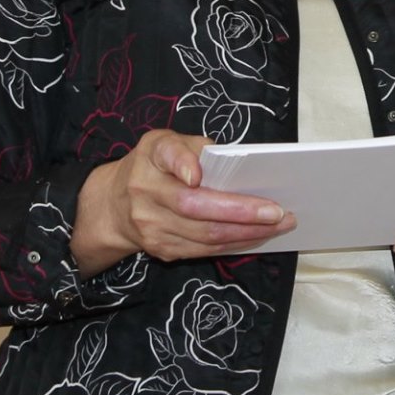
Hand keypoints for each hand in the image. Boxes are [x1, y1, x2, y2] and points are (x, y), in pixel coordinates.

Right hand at [74, 129, 294, 269]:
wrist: (114, 205)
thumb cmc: (153, 166)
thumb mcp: (165, 143)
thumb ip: (192, 147)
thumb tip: (226, 163)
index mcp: (150, 158)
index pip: (166, 157)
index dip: (182, 164)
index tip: (197, 174)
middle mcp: (146, 194)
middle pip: (195, 208)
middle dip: (241, 212)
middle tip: (277, 212)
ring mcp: (152, 227)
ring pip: (204, 236)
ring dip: (246, 233)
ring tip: (279, 226)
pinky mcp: (162, 250)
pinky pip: (204, 250)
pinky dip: (234, 244)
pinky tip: (256, 236)